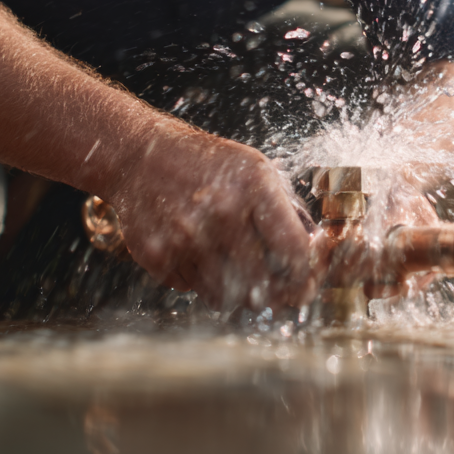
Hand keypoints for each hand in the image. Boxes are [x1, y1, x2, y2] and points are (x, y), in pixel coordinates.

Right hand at [106, 122, 314, 311]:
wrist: (140, 155)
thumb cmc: (206, 163)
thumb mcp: (255, 170)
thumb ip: (286, 211)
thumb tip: (313, 258)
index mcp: (254, 188)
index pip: (293, 252)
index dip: (305, 277)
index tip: (305, 284)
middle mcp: (221, 213)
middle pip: (263, 285)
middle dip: (275, 296)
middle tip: (277, 295)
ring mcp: (187, 237)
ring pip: (226, 297)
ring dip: (236, 293)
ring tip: (235, 274)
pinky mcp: (158, 256)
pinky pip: (191, 290)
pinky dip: (199, 282)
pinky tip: (196, 254)